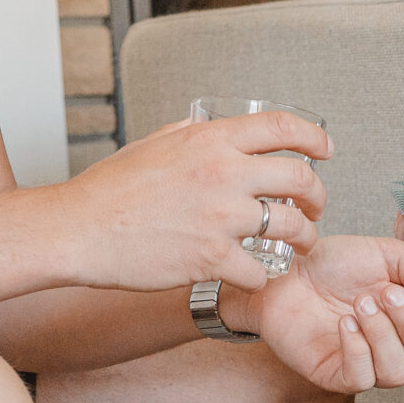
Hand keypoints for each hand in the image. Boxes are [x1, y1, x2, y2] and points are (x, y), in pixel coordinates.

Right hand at [51, 114, 328, 290]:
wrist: (77, 231)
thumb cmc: (108, 190)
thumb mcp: (153, 143)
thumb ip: (190, 133)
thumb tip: (214, 125)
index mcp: (210, 139)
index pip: (282, 126)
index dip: (314, 136)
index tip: (326, 150)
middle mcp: (222, 173)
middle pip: (301, 176)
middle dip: (319, 194)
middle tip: (315, 207)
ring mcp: (220, 217)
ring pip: (292, 225)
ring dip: (306, 237)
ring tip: (302, 244)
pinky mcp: (212, 258)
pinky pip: (261, 271)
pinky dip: (263, 276)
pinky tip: (255, 276)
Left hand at [240, 235, 403, 392]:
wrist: (286, 271)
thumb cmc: (335, 265)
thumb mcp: (388, 253)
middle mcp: (399, 349)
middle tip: (386, 294)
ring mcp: (369, 366)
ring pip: (400, 373)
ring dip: (384, 333)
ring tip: (361, 304)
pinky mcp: (337, 376)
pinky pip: (362, 379)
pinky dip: (358, 348)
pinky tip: (344, 323)